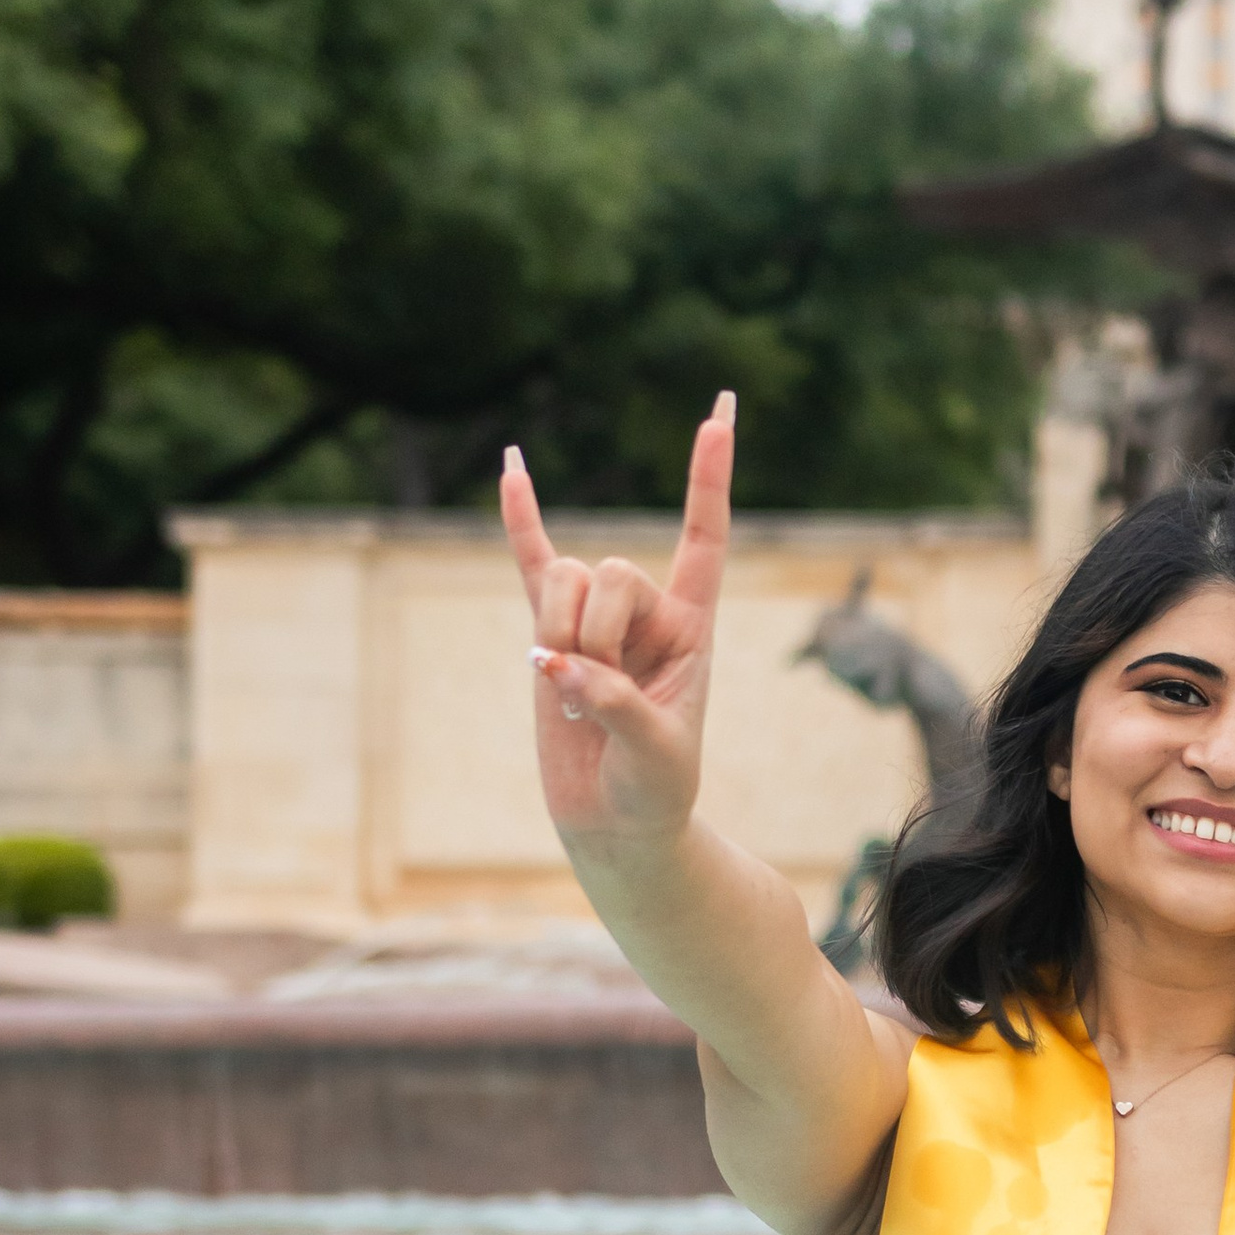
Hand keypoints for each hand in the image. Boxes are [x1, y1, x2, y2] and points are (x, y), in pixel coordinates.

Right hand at [500, 394, 734, 849]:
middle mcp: (647, 611)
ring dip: (559, 638)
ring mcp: (595, 618)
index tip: (720, 413)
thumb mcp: (656, 752)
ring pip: (566, 582)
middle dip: (597, 636)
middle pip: (612, 572)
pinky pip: (531, 563)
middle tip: (597, 698)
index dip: (710, 478)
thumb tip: (555, 663)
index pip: (704, 538)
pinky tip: (513, 466)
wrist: (615, 821)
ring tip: (570, 697)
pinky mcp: (550, 633)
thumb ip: (616, 704)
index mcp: (693, 626)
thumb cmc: (655, 788)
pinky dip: (521, 519)